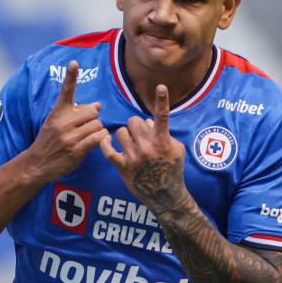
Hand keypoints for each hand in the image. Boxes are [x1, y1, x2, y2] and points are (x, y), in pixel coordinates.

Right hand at [27, 61, 107, 181]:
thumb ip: (77, 112)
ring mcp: (69, 137)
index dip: (70, 76)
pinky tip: (95, 142)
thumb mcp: (57, 122)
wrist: (36, 163)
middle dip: (93, 119)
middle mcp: (62, 122)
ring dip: (98, 130)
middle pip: (92, 112)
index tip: (74, 62)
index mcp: (58, 112)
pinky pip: (98, 138)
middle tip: (86, 126)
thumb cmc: (50, 141)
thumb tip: (98, 105)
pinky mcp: (76, 150)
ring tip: (88, 136)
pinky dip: (100, 139)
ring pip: (98, 125)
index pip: (66, 91)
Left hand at [100, 84, 188, 214]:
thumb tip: (146, 121)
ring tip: (128, 143)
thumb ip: (164, 133)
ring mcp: (134, 157)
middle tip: (138, 134)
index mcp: (163, 141)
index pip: (163, 117)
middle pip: (133, 121)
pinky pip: (108, 151)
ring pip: (120, 132)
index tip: (161, 86)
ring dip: (123, 135)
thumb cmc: (173, 170)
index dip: (162, 100)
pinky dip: (105, 144)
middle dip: (134, 125)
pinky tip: (105, 141)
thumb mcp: (176, 150)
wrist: (166, 196)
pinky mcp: (123, 167)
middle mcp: (148, 147)